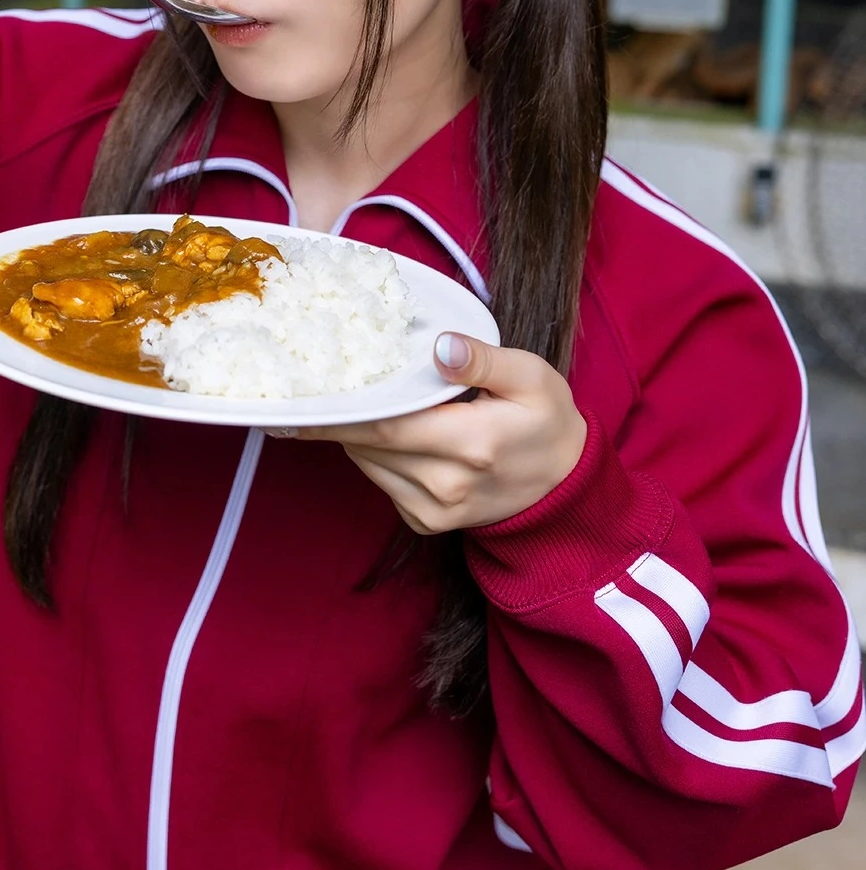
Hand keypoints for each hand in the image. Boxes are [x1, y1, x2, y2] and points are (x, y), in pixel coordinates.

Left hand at [294, 334, 587, 535]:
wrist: (564, 488)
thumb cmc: (547, 422)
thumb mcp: (531, 377)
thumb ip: (484, 359)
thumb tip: (441, 346)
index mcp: (472, 444)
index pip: (387, 427)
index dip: (340, 413)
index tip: (305, 395)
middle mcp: (448, 484)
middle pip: (370, 447)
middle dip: (340, 417)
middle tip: (312, 386)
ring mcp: (435, 511)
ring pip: (370, 465)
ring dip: (355, 435)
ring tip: (347, 401)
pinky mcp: (426, 523)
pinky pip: (383, 483)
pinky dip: (375, 456)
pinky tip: (384, 431)